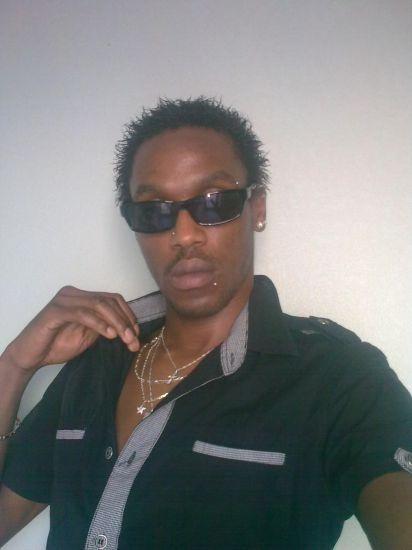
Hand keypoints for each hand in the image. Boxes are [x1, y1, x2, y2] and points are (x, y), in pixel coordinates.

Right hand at [3, 286, 139, 372]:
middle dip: (125, 321)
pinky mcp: (55, 311)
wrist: (30, 357)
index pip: (112, 299)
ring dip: (117, 323)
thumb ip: (104, 327)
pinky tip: (109, 335)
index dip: (128, 315)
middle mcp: (73, 293)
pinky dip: (99, 324)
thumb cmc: (57, 345)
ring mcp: (64, 300)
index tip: (137, 334)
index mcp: (82, 297)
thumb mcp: (88, 336)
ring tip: (126, 339)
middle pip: (108, 301)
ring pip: (99, 305)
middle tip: (134, 341)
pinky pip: (83, 314)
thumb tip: (128, 328)